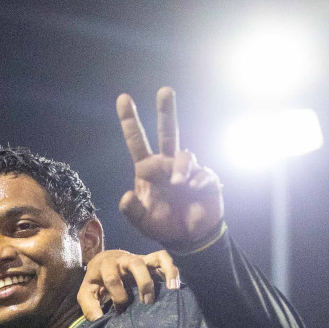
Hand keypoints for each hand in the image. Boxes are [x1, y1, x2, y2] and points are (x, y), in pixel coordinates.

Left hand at [78, 250, 180, 319]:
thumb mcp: (87, 294)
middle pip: (136, 264)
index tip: (120, 309)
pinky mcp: (149, 261)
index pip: (112, 278)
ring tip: (170, 291)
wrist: (103, 262)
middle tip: (146, 303)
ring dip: (164, 273)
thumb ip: (89, 307)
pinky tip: (175, 286)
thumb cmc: (96, 282)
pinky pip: (164, 259)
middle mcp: (124, 259)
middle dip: (143, 284)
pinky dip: (172, 270)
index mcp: (105, 266)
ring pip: (155, 258)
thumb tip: (98, 321)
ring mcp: (139, 258)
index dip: (117, 296)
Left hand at [116, 88, 223, 250]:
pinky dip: (198, 181)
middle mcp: (167, 164)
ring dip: (181, 168)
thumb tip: (126, 196)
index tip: (123, 98)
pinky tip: (196, 191)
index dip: (130, 121)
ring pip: (185, 155)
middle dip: (166, 111)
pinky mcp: (205, 178)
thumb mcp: (142, 223)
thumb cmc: (163, 226)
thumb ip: (132, 211)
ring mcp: (187, 169)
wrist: (189, 238)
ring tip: (179, 184)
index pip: (137, 141)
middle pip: (167, 132)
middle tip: (165, 90)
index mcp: (148, 170)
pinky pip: (202, 173)